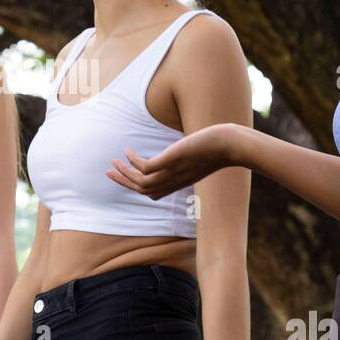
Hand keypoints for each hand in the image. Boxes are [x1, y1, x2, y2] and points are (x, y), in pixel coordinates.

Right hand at [106, 124, 238, 199]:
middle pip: (142, 190)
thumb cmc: (219, 147)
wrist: (230, 145)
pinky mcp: (171, 161)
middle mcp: (174, 181)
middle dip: (123, 182)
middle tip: (109, 171)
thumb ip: (192, 154)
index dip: (136, 187)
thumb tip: (190, 146)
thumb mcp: (202, 154)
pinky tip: (129, 151)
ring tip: (114, 161)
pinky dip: (134, 162)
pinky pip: (145, 168)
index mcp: (180, 182)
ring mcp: (172, 172)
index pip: (152, 193)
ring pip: (140, 183)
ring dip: (124, 173)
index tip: (125, 177)